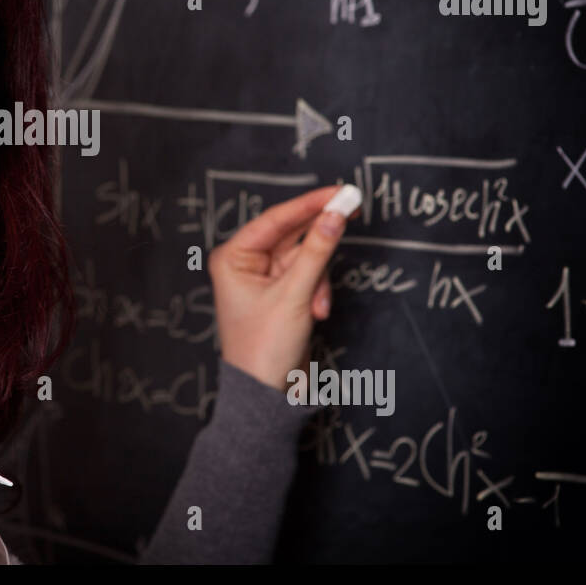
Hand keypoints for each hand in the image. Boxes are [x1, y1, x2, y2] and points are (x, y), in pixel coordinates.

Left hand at [208, 185, 355, 390]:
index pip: (275, 220)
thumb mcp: (294, 295)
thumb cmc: (264, 348)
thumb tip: (335, 215)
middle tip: (352, 209)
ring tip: (318, 306)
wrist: (267, 392)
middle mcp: (245, 263)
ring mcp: (265, 278)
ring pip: (306, 257)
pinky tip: (317, 313)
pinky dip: (318, 291)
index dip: (309, 204)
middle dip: (320, 237)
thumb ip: (317, 252)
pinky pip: (309, 275)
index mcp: (233, 257)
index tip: (338, 192)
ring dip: (319, 279)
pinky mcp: (283, 292)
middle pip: (292, 234)